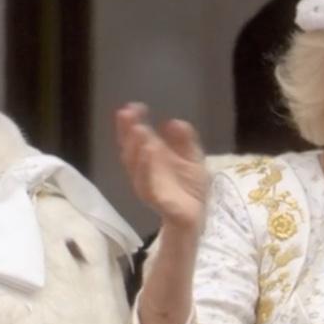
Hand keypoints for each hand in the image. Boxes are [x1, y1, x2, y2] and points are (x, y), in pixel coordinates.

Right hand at [115, 103, 209, 233]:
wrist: (196, 217)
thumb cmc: (189, 187)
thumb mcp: (191, 157)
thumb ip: (184, 140)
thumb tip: (172, 121)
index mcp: (151, 158)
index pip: (136, 137)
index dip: (132, 122)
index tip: (134, 106)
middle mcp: (144, 169)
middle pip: (130, 148)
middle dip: (127, 131)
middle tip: (126, 113)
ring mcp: (147, 184)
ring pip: (136, 165)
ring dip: (135, 146)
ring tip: (138, 129)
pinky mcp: (156, 199)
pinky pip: (147, 183)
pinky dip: (145, 168)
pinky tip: (148, 152)